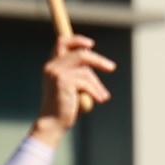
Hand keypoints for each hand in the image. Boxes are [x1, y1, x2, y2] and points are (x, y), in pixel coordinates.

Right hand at [32, 31, 115, 145]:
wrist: (53, 124)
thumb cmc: (65, 107)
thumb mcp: (74, 86)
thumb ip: (81, 73)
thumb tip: (99, 62)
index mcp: (52, 65)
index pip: (62, 42)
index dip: (77, 40)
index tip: (91, 44)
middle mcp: (52, 67)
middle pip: (81, 54)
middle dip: (98, 60)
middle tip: (112, 67)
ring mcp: (56, 73)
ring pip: (86, 70)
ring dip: (97, 84)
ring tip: (103, 96)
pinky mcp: (63, 81)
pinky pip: (86, 82)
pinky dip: (95, 91)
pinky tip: (99, 100)